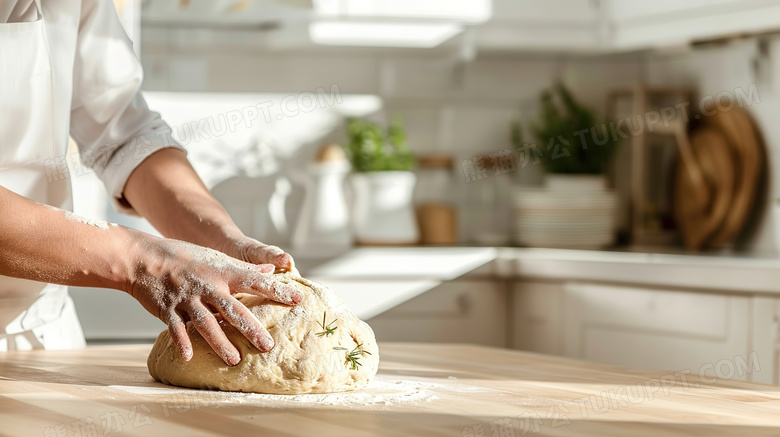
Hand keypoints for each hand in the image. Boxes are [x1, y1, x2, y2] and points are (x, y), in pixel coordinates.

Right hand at [128, 236, 303, 365]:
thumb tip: (271, 270)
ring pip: (207, 323)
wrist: (144, 257)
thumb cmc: (185, 257)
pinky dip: (182, 342)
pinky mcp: (168, 309)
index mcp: (223, 272)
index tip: (299, 300)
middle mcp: (208, 286)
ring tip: (235, 359)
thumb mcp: (217, 258)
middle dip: (251, 328)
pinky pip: (176, 328)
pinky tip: (189, 357)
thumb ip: (244, 267)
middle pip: (233, 309)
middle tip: (268, 345)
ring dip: (220, 342)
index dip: (278, 290)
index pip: (256, 282)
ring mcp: (187, 299)